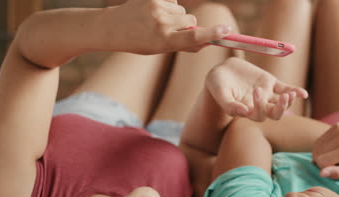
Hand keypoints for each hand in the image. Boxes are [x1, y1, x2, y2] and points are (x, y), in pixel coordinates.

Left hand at [103, 0, 230, 53]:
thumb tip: (208, 42)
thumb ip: (184, 46)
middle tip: (173, 30)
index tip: (226, 30)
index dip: (212, 34)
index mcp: (164, 42)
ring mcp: (157, 8)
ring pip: (183, 11)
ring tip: (157, 21)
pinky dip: (168, 6)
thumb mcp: (160, 50)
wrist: (112, 27)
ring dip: (176, 16)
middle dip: (188, 25)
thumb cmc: (139, 42)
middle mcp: (162, 24)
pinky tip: (154, 11)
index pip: (193, 38)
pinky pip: (173, 1)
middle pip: (192, 20)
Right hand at [205, 57, 307, 121]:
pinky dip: (295, 91)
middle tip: (282, 99)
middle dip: (279, 109)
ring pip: (281, 103)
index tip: (255, 92)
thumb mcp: (220, 93)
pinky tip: (303, 94)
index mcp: (247, 111)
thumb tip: (244, 112)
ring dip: (288, 101)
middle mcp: (258, 106)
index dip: (259, 107)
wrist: (221, 71)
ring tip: (289, 95)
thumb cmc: (217, 85)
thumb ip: (229, 105)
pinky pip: (286, 89)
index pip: (258, 115)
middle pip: (273, 114)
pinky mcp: (271, 83)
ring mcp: (267, 94)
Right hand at [312, 123, 338, 179]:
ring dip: (323, 153)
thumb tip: (321, 173)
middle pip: (317, 152)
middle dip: (321, 160)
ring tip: (336, 156)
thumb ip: (337, 173)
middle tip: (335, 163)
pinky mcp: (337, 125)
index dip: (324, 168)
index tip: (335, 169)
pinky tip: (335, 148)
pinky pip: (321, 138)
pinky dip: (325, 145)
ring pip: (317, 145)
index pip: (320, 161)